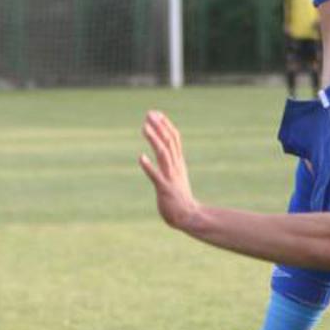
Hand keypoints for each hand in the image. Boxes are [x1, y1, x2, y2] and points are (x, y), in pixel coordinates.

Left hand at [139, 111, 200, 230]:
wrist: (189, 216)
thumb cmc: (181, 197)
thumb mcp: (178, 175)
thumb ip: (172, 162)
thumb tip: (166, 150)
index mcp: (179, 163)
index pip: (174, 139)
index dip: (165, 125)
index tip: (156, 113)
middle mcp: (176, 166)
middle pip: (169, 142)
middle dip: (159, 127)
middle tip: (149, 114)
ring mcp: (171, 177)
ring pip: (163, 154)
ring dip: (154, 140)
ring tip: (144, 128)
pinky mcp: (165, 189)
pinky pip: (156, 176)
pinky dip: (149, 166)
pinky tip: (140, 157)